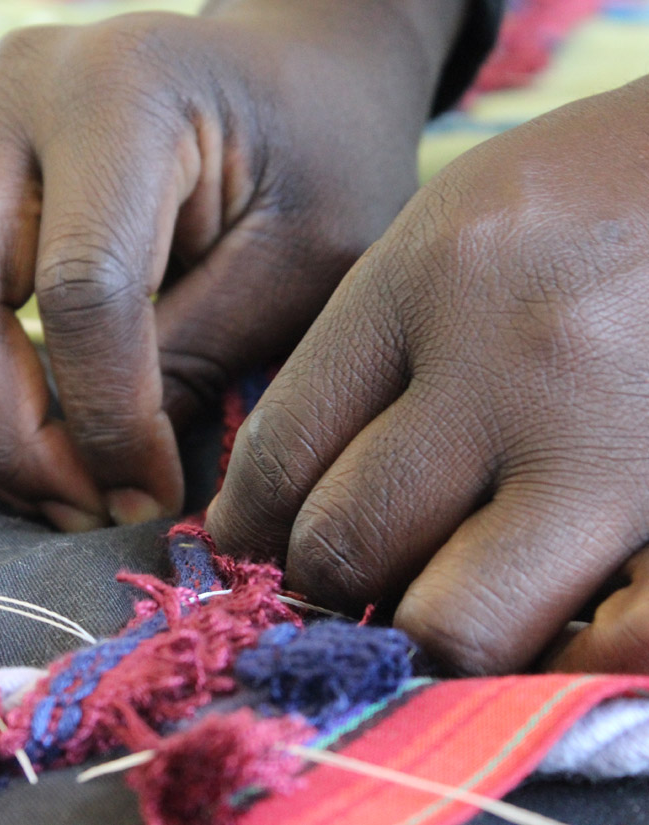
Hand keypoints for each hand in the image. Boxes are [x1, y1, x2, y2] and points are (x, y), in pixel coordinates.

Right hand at [0, 0, 464, 529]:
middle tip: (75, 508)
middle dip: (4, 433)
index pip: (80, 288)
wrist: (283, 73)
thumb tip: (104, 481)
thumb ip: (189, 359)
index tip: (147, 493)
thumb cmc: (316, 160)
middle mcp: (15, 90)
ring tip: (20, 482)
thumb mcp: (298, 262)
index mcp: (125, 92)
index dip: (106, 418)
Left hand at [208, 77, 648, 674]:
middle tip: (339, 571)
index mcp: (430, 279)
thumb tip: (285, 488)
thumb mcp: (454, 222)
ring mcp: (615, 444)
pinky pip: (614, 645)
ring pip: (458, 624)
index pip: (281, 451)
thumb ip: (370, 346)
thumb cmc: (592, 191)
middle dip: (320, 578)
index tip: (248, 543)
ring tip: (434, 595)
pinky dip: (560, 660)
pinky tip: (546, 622)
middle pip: (348, 545)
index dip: (243, 523)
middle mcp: (512, 364)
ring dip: (425, 632)